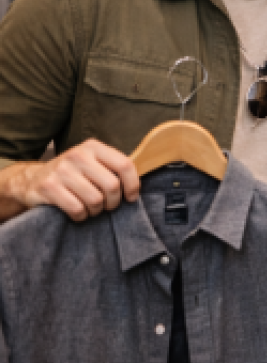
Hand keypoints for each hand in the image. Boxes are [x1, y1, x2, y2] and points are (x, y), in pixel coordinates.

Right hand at [0, 139, 139, 220]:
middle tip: (107, 206)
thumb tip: (138, 185)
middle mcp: (77, 155)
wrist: (31, 179)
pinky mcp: (48, 187)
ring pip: (95, 200)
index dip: (133, 185)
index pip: (124, 165)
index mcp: (93, 147)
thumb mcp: (92, 163)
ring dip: (96, 211)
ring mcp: (61, 171)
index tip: (131, 197)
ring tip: (91, 208)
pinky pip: (77, 209)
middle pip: (111, 186)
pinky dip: (81, 216)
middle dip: (113, 202)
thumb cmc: (72, 174)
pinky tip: (78, 212)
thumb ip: (113, 168)